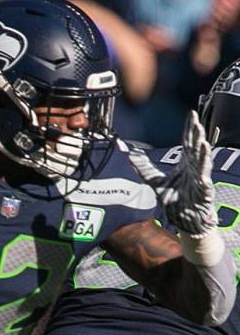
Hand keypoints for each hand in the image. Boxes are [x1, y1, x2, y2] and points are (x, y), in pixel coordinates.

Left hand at [129, 111, 217, 234]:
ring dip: (203, 150)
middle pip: (196, 148)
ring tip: (202, 139)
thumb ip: (143, 168)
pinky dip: (204, 173)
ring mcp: (200, 179)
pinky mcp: (203, 192)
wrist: (184, 219)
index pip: (188, 142)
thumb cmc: (174, 199)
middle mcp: (194, 168)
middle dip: (197, 134)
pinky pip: (205, 181)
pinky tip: (204, 167)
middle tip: (195, 121)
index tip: (191, 114)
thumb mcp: (155, 181)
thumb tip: (129, 155)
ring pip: (203, 162)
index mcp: (185, 163)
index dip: (190, 129)